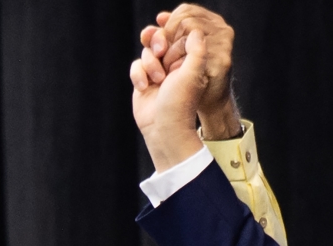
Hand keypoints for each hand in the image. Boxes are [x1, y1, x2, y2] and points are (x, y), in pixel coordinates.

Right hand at [130, 28, 206, 171]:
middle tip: (160, 52)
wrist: (163, 129)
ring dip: (149, 63)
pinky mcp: (144, 81)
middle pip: (160, 40)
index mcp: (189, 62)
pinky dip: (138, 74)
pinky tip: (144, 87)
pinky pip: (135, 66)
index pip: (178, 36)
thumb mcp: (193, 73)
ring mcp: (158, 74)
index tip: (174, 50)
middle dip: (158, 44)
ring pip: (146, 52)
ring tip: (157, 80)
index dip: (172, 39)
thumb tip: (196, 30)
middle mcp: (174, 66)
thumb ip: (197, 50)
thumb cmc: (180, 103)